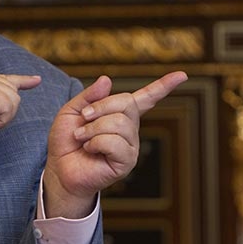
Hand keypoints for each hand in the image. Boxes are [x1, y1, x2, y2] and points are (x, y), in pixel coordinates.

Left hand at [43, 71, 187, 217]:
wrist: (60, 168)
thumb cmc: (66, 140)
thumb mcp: (72, 111)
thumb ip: (89, 96)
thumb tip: (107, 80)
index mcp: (120, 114)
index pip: (145, 98)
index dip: (163, 86)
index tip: (182, 75)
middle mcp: (130, 129)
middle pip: (126, 102)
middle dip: (100, 107)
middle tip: (83, 119)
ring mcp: (130, 146)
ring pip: (119, 123)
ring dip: (93, 128)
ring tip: (82, 137)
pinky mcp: (126, 161)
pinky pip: (115, 142)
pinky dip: (96, 142)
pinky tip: (90, 149)